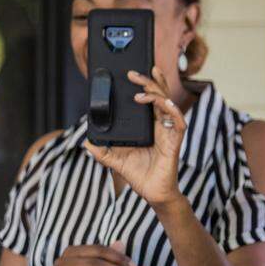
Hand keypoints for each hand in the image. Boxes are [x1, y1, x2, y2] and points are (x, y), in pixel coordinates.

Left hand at [83, 67, 187, 206]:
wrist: (152, 192)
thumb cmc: (139, 175)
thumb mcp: (115, 161)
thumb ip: (102, 151)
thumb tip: (86, 143)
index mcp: (149, 126)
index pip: (150, 99)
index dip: (146, 84)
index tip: (133, 74)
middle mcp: (161, 125)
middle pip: (159, 96)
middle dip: (149, 82)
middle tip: (134, 74)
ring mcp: (169, 132)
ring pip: (168, 104)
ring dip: (156, 93)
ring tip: (142, 88)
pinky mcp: (175, 141)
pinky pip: (178, 121)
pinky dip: (171, 110)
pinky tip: (162, 103)